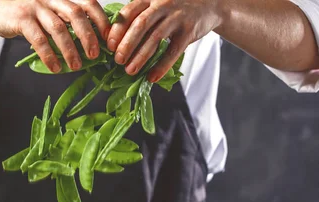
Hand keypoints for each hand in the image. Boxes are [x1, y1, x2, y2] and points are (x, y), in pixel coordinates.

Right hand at [0, 0, 110, 72]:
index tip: (109, 39)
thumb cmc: (25, 16)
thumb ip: (66, 23)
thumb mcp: (48, 15)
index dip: (101, 19)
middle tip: (95, 55)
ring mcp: (35, 7)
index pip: (87, 3)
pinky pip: (38, 39)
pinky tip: (55, 67)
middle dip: (88, 35)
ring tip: (76, 66)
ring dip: (70, 49)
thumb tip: (91, 45)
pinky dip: (49, 55)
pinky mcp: (21, 19)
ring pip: (58, 28)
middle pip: (76, 14)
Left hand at [106, 0, 223, 81]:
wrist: (210, 4)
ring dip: (141, 56)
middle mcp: (162, 4)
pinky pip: (173, 51)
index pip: (129, 12)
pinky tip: (152, 77)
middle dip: (127, 44)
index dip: (117, 29)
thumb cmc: (176, 9)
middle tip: (117, 61)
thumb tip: (116, 44)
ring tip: (130, 71)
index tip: (109, 45)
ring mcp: (177, 17)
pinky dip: (161, 66)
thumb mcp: (157, 6)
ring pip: (155, 38)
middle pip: (140, 25)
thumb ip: (140, 18)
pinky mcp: (189, 31)